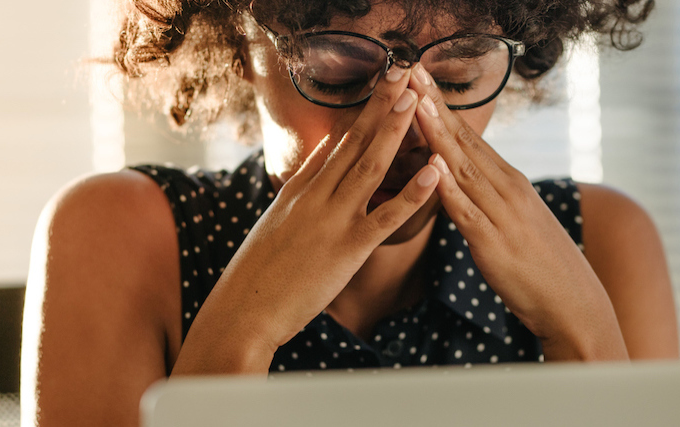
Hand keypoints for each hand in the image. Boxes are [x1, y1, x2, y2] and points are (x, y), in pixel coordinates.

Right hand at [172, 66, 440, 373]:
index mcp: (299, 189)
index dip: (362, 112)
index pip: (336, 142)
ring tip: (416, 99)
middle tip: (404, 72)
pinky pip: (387, 216)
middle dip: (381, 105)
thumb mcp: (276, 224)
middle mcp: (315, 195)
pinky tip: (435, 171)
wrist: (243, 309)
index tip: (382, 84)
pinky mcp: (348, 248)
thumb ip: (299, 194)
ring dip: (395, 130)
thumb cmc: (258, 274)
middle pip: (354, 141)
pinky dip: (413, 193)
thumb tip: (317, 167)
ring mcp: (332, 219)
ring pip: (371, 166)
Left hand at [406, 65, 627, 360]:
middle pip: (463, 140)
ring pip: (463, 167)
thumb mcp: (515, 219)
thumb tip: (462, 178)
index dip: (440, 105)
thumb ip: (489, 196)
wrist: (573, 303)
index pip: (469, 136)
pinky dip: (449, 188)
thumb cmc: (540, 265)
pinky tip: (433, 167)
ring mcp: (502, 214)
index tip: (418, 76)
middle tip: (409, 69)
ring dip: (437, 134)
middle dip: (433, 105)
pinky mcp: (493, 244)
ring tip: (416, 104)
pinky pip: (467, 212)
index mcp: (509, 182)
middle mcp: (507, 189)